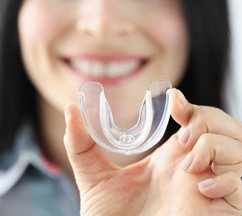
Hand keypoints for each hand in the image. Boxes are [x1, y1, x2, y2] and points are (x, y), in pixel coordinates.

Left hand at [63, 89, 241, 215]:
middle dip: (209, 120)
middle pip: (225, 127)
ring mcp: (210, 187)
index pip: (197, 120)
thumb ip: (82, 145)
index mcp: (170, 157)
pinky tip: (202, 189)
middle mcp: (194, 167)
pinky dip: (229, 180)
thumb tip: (71, 109)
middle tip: (183, 134)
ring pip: (239, 149)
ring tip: (187, 163)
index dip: (192, 106)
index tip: (174, 100)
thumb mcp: (95, 177)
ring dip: (216, 147)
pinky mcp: (221, 210)